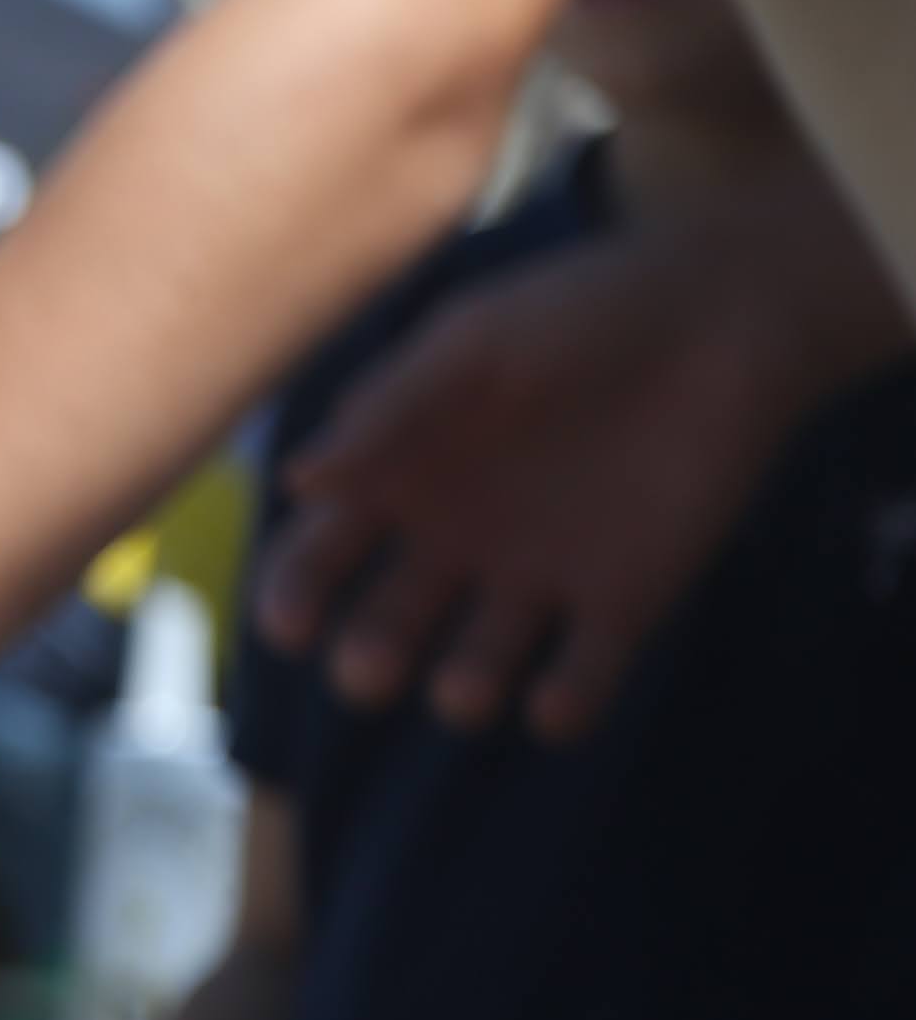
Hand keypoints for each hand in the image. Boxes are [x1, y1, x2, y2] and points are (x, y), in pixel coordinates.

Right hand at [259, 175, 895, 739]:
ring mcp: (537, 578)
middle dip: (369, 661)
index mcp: (405, 482)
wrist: (726, 313)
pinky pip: (580, 679)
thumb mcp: (473, 342)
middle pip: (385, 630)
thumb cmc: (582, 311)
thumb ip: (389, 410)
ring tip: (468, 687)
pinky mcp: (623, 600)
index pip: (321, 558)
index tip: (292, 623)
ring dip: (461, 694)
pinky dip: (562, 708)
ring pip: (474, 669)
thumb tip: (296, 483)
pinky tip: (555, 702)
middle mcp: (457, 544)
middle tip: (373, 665)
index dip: (295, 597)